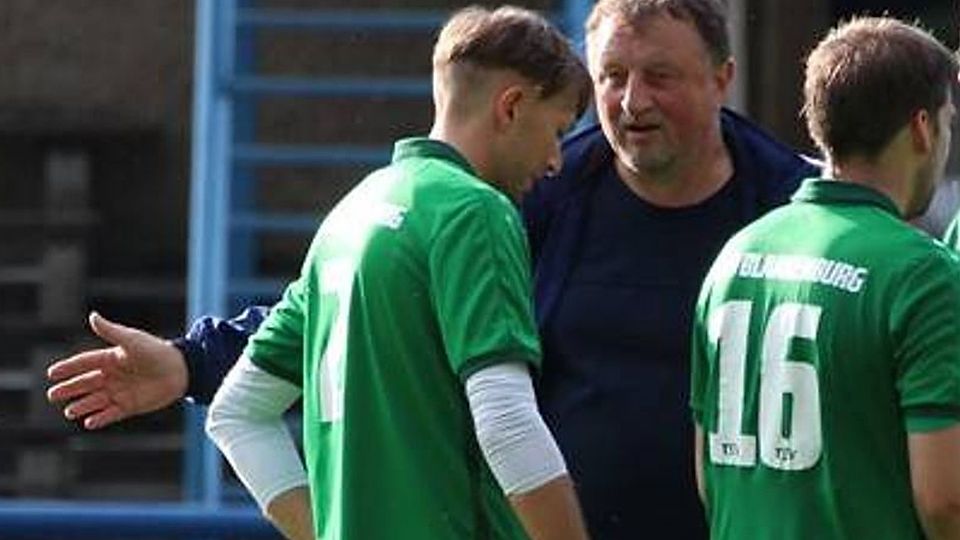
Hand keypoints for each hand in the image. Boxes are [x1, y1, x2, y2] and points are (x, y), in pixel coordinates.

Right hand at [46, 312, 188, 428]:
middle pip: (86, 383)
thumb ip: (111, 331)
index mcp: (112, 358)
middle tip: (52, 395)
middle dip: (69, 389)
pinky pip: (112, 413)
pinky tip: (89, 422)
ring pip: (96, 400)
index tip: (51, 373)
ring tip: (69, 412)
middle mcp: (114, 375)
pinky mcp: (131, 405)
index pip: (85, 363)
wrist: (182, 369)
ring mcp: (122, 391)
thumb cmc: (157, 351)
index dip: (68, 368)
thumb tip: (92, 316)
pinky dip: (101, 418)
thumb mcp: (132, 340)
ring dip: (82, 405)